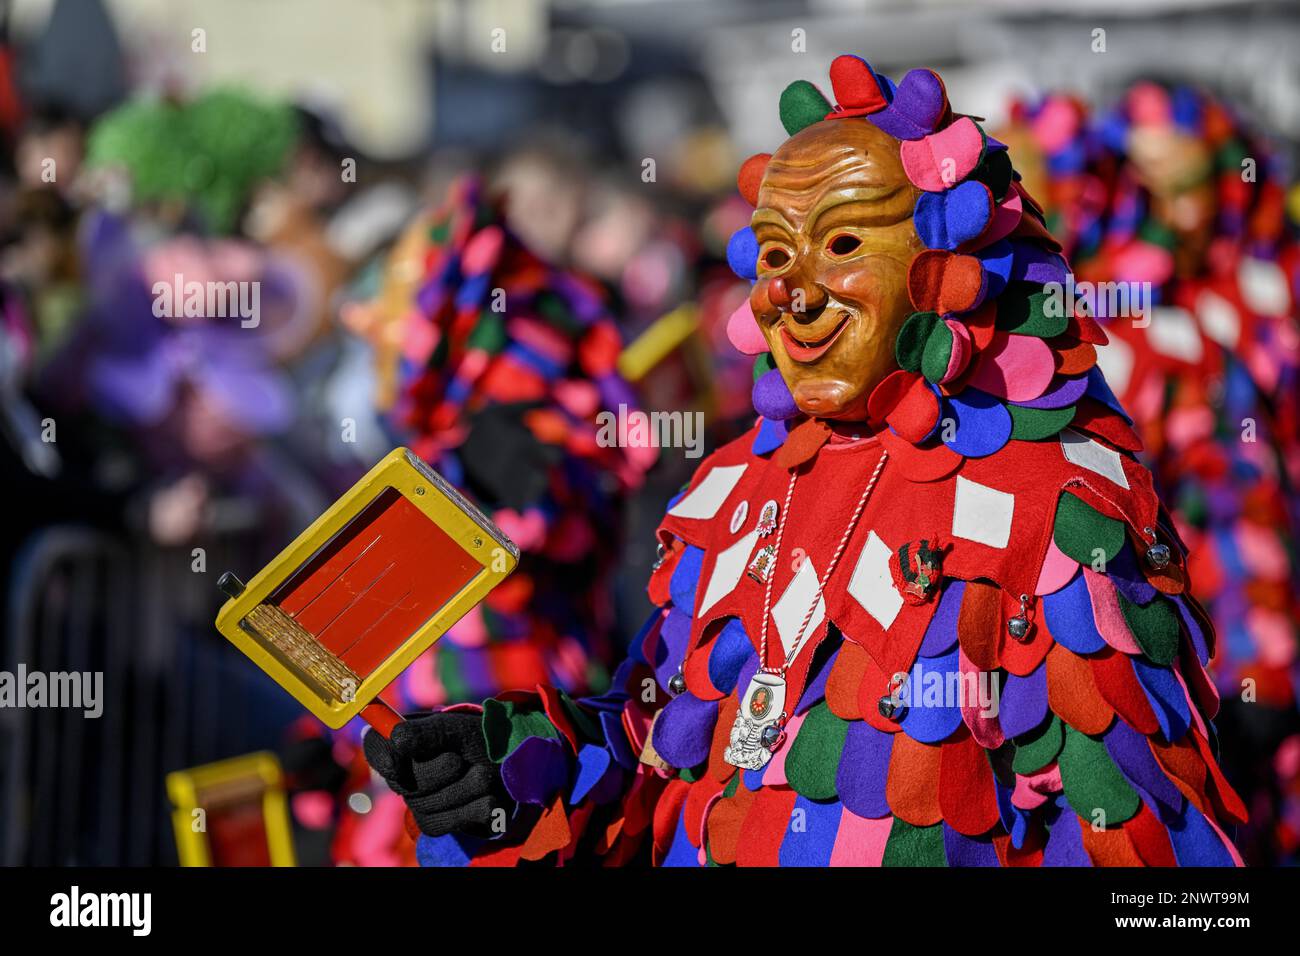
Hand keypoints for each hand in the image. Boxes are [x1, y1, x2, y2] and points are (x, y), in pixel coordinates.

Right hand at [364, 711, 513, 837]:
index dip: (384, 756)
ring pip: (427, 806)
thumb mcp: (457, 729)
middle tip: (461, 760)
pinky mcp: (434, 822)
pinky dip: (472, 810)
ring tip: (484, 774)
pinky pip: (442, 824)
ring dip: (465, 788)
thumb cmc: (480, 739)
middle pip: (404, 783)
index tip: (399, 757)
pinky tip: (488, 799)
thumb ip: (428, 733)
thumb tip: (396, 739)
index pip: (376, 748)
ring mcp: (417, 800)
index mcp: (403, 741)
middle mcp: (403, 772)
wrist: (512, 767)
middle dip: (440, 771)